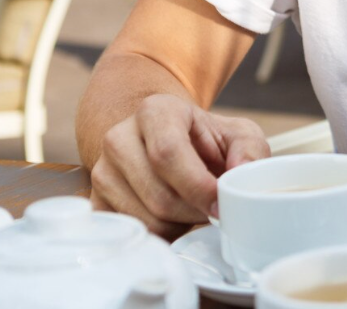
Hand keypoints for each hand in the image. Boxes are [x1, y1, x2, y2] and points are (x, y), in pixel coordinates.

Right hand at [88, 94, 269, 236]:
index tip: (219, 204)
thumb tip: (241, 173)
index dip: (197, 186)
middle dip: (194, 212)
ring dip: (180, 225)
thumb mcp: (237, 134)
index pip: (167, 153)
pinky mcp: (97, 201)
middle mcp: (119, 137)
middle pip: (158, 194)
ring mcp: (102, 171)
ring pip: (146, 219)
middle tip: (213, 210)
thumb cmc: (205, 140)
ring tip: (193, 208)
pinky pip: (133, 232)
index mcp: (154, 111)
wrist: (168, 140)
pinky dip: (161, 235)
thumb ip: (250, 150)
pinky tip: (174, 219)